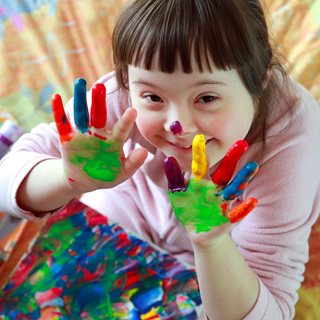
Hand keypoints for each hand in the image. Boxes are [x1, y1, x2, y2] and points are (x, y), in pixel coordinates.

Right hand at [52, 78, 146, 192]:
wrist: (85, 181)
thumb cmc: (107, 175)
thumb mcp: (122, 173)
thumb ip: (133, 164)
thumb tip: (145, 152)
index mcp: (113, 142)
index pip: (121, 130)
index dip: (126, 121)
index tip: (133, 110)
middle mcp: (99, 134)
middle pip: (99, 115)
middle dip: (99, 102)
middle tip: (100, 87)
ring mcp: (83, 136)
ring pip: (81, 115)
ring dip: (80, 100)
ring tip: (80, 82)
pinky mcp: (68, 140)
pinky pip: (63, 124)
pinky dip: (58, 112)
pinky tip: (56, 97)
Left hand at [164, 135, 257, 243]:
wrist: (197, 232)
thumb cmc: (187, 209)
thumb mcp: (177, 194)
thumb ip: (174, 178)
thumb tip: (168, 159)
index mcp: (201, 181)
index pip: (201, 164)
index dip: (200, 153)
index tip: (199, 137)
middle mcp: (214, 188)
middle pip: (224, 171)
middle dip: (232, 158)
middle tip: (242, 142)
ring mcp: (222, 202)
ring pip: (234, 188)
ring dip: (243, 178)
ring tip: (253, 166)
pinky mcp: (227, 219)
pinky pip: (236, 213)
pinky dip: (244, 208)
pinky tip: (252, 201)